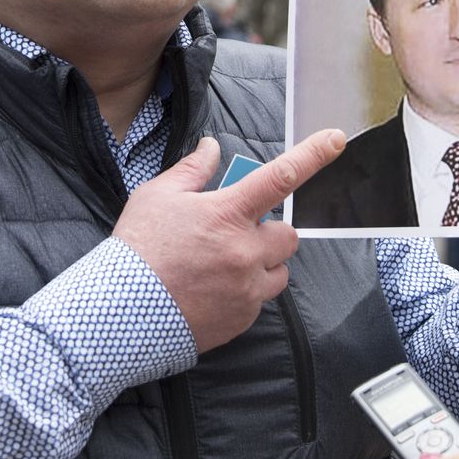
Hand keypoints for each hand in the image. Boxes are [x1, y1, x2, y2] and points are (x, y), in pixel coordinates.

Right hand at [113, 129, 344, 350]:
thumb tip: (212, 148)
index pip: (281, 176)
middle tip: (236, 236)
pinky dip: (245, 293)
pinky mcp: (243, 319)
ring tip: (224, 267)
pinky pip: (260, 301)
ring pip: (280, 271)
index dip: (313, 155)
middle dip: (269, 233)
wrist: (122, 313)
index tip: (336, 140)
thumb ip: (193, 171)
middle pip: (288, 235)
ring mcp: (247, 288)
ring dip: (262, 265)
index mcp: (228, 213)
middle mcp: (246, 251)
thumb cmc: (138, 249)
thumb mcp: (157, 197)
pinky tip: (212, 290)